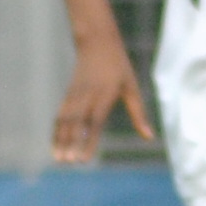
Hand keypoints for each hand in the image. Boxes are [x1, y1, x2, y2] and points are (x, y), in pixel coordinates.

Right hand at [52, 38, 155, 164]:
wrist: (96, 41)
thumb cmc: (119, 67)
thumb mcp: (132, 88)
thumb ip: (139, 114)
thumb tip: (149, 137)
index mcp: (105, 94)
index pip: (95, 122)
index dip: (89, 141)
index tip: (84, 159)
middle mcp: (87, 95)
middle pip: (76, 123)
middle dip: (71, 144)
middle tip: (68, 163)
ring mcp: (75, 94)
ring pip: (64, 120)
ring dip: (60, 140)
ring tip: (58, 160)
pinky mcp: (68, 94)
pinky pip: (60, 115)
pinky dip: (57, 131)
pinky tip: (55, 145)